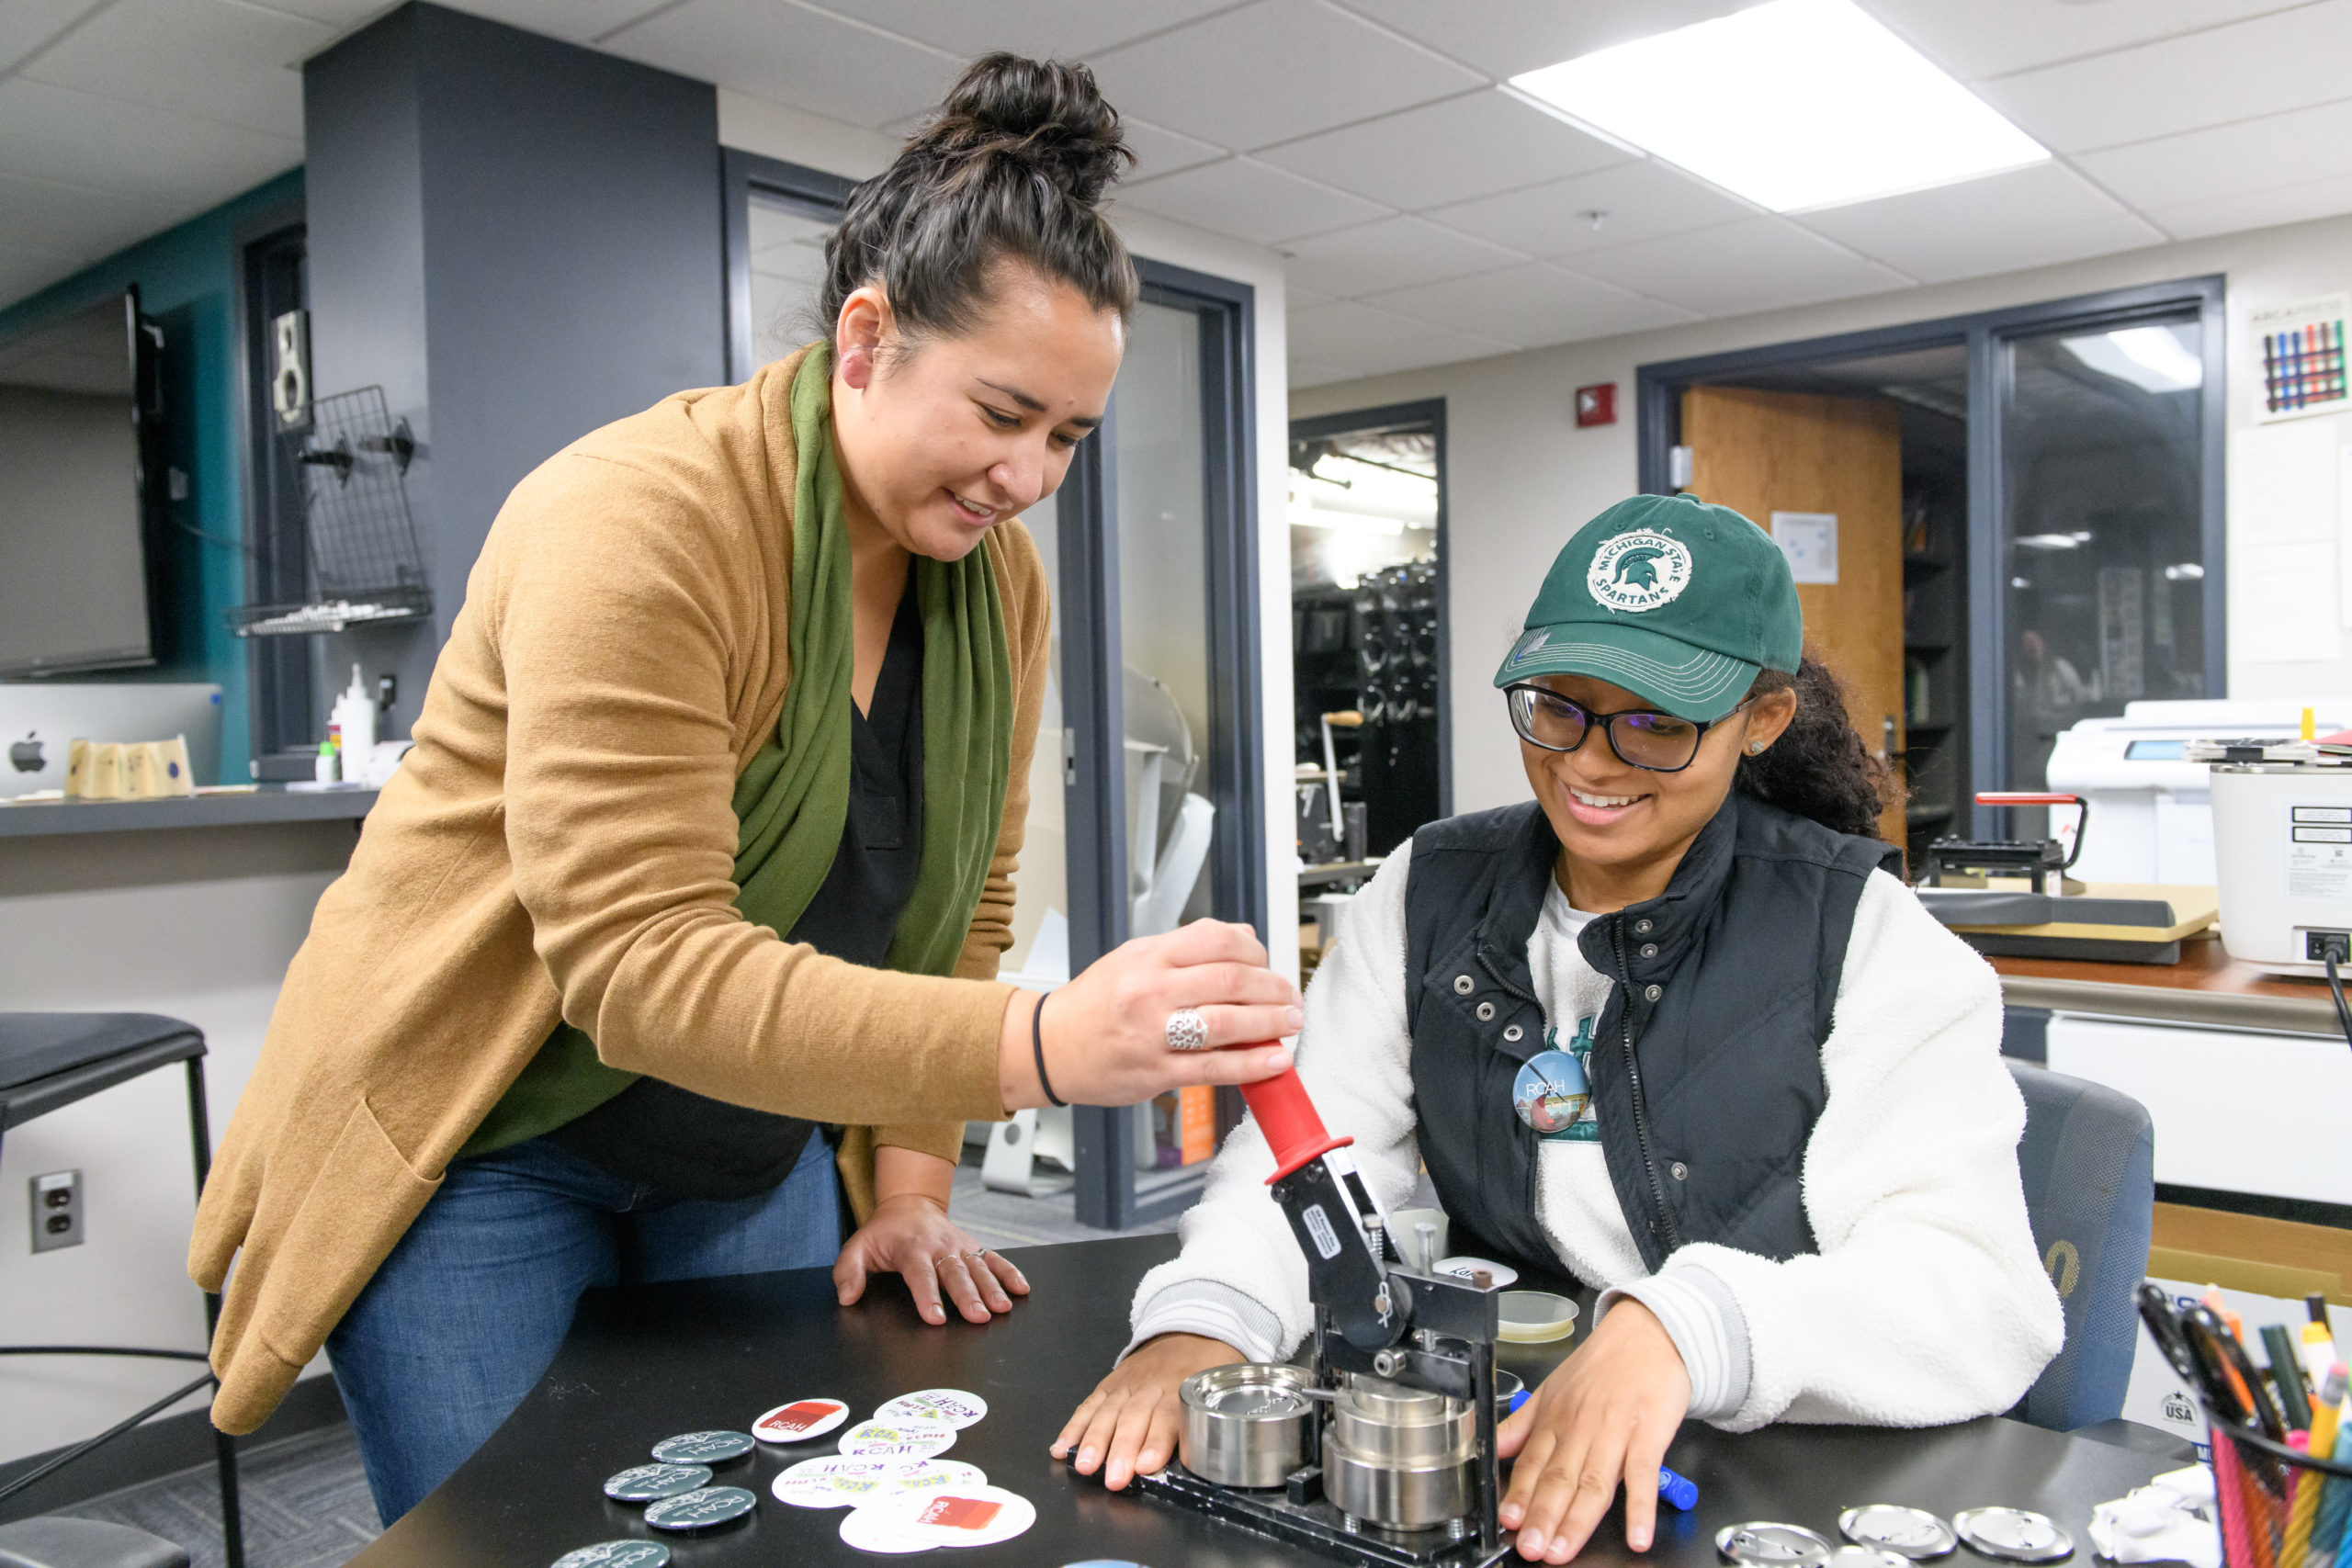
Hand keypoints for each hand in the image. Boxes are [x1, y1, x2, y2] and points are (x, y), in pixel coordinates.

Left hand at [832, 1194, 1028, 1325]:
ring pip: (977, 1268)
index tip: (936, 1317)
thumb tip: (848, 1297)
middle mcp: (939, 1247)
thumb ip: (849, 1272)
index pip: (920, 1275)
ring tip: (1002, 1308)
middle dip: (968, 1295)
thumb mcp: (858, 1247)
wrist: (910, 1204)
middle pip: (955, 1273)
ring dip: (992, 1288)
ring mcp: (959, 1247)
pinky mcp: (973, 1248)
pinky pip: (993, 1259)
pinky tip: (1021, 1288)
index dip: (928, 1296)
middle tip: (978, 1317)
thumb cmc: (883, 1233)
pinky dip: (1009, 1272)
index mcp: (911, 1249)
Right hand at [998, 920, 1302, 1110]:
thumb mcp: (1134, 957)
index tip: (1268, 961)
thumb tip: (1242, 935)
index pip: (1217, 939)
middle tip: (1289, 997)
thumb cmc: (1092, 1004)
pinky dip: (1251, 1064)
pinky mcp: (1156, 1072)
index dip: (1255, 949)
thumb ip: (1188, 947)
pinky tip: (1273, 1060)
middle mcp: (1152, 991)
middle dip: (1272, 989)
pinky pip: (1214, 1067)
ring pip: (1228, 1024)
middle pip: (1231, 981)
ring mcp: (1154, 1033)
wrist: (1049, 1047)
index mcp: (1148, 957)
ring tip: (1289, 1024)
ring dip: (1270, 1024)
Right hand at [1051, 1333, 1242, 1489]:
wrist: (1189, 1331)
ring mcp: (1126, 1385)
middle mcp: (1151, 1386)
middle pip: (1134, 1418)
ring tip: (1083, 1465)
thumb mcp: (1221, 1386)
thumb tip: (1211, 1456)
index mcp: (1183, 1387)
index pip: (1169, 1416)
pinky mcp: (1109, 1385)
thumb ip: (1214, 1415)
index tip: (1146, 1465)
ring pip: (1108, 1412)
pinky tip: (1061, 1447)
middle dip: (1121, 1450)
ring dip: (1094, 1441)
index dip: (1157, 1441)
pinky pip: (1089, 1405)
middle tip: (1114, 1478)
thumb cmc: (1208, 1367)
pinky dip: (1074, 1426)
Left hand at [1498, 1298, 1690, 1561]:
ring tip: (1563, 1549)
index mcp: (1555, 1418)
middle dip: (1542, 1516)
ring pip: (1594, 1482)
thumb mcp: (1552, 1389)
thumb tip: (1491, 1449)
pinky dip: (1640, 1507)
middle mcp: (1581, 1427)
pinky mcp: (1650, 1433)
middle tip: (1531, 1547)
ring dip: (1578, 1520)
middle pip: (1559, 1479)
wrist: (1649, 1332)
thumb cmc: (1602, 1365)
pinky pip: (1643, 1474)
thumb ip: (1522, 1425)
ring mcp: (1616, 1430)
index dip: (1519, 1495)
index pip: (1531, 1463)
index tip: (1508, 1522)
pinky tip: (1636, 1535)